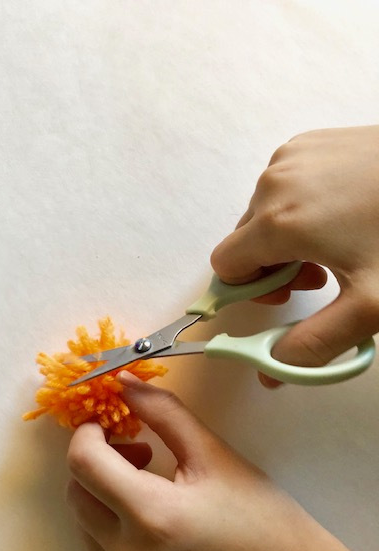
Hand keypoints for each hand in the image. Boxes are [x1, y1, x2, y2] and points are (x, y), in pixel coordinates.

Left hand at [66, 372, 378, 550]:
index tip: (109, 420)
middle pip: (76, 492)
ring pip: (82, 522)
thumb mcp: (213, 453)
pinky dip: (108, 521)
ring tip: (147, 479)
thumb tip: (124, 383)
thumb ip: (163, 411)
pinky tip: (144, 511)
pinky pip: (98, 550)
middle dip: (95, 460)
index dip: (87, 431)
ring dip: (100, 491)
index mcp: (153, 515)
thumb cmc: (262, 516)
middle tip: (139, 448)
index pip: (84, 463)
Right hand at [211, 126, 378, 386]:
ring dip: (285, 236)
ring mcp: (292, 156)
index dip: (251, 291)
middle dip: (272, 265)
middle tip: (322, 275)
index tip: (289, 296)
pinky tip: (340, 212)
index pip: (225, 267)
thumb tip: (271, 369)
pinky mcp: (310, 142)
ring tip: (336, 243)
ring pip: (262, 213)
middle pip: (244, 240)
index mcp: (278, 222)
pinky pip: (283, 185)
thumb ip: (314, 345)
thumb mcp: (370, 305)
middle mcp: (273, 182)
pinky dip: (299, 205)